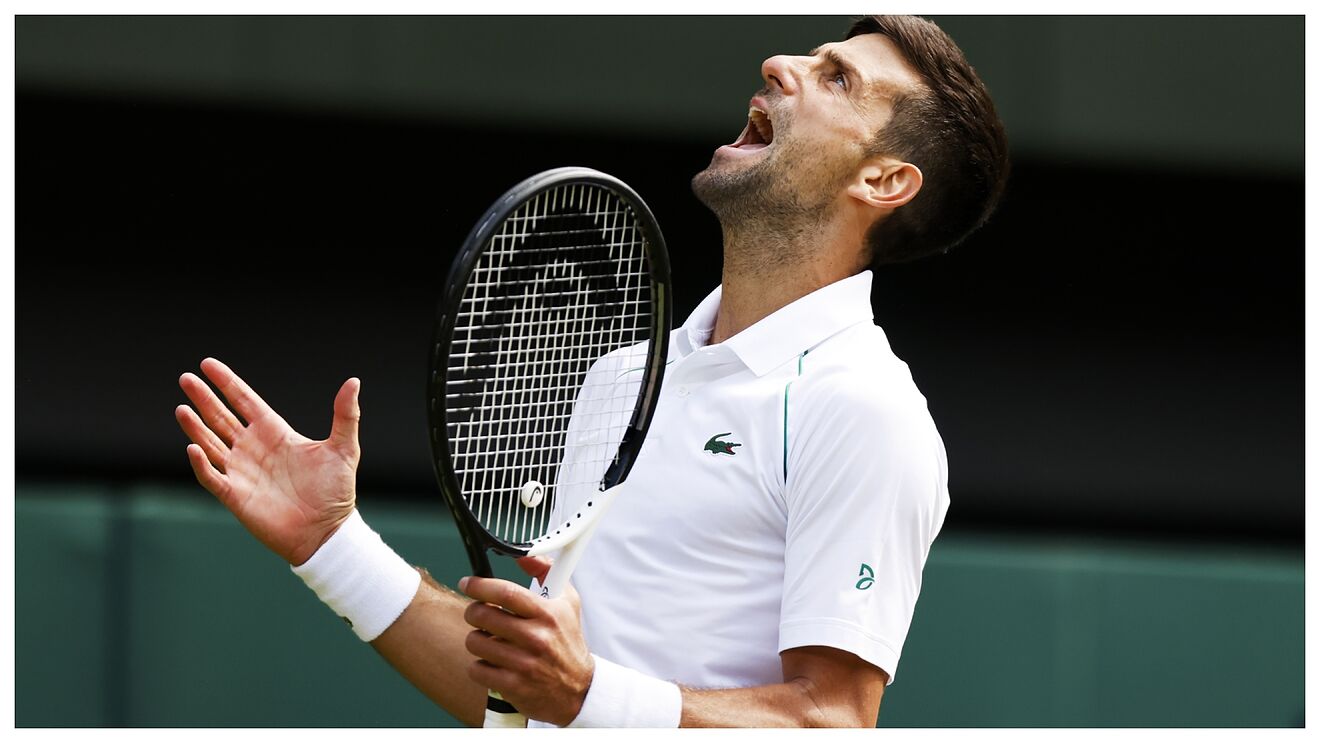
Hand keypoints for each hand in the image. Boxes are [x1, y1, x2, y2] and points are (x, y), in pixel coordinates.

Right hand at [175, 357, 360, 565]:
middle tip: (185, 378)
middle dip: (203, 398)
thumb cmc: (336, 491)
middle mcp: (253, 448)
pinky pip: (211, 476)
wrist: (327, 532)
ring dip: (195, 427)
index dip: (226, 382)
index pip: (244, 401)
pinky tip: (192, 447)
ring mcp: (241, 471)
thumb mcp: (344, 448)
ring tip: (182, 408)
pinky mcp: (235, 495)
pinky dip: (200, 463)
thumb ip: (345, 415)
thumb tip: (353, 381)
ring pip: (210, 443)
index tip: (207, 364)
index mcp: (275, 433)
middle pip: (221, 417)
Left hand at [460, 556, 594, 726]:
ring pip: (475, 642)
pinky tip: (492, 663)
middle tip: (476, 612)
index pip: (506, 592)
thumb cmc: (567, 641)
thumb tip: (523, 555)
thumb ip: (546, 572)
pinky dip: (479, 665)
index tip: (468, 583)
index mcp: (547, 614)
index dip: (480, 585)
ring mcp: (524, 663)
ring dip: (476, 639)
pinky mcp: (513, 686)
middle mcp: (536, 637)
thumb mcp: (566, 601)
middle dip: (473, 611)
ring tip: (488, 640)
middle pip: (483, 615)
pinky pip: (476, 669)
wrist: (578, 689)